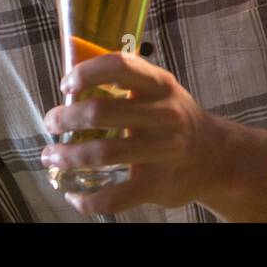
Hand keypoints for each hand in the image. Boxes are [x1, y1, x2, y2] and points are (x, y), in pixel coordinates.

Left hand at [41, 50, 226, 214]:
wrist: (215, 156)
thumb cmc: (174, 119)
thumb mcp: (161, 90)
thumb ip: (127, 81)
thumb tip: (72, 75)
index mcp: (160, 86)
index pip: (120, 66)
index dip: (86, 72)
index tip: (67, 86)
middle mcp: (164, 115)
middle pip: (100, 112)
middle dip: (64, 118)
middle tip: (52, 122)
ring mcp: (162, 151)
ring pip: (101, 153)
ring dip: (66, 156)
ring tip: (51, 156)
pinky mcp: (157, 185)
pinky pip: (114, 197)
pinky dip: (87, 200)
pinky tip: (74, 196)